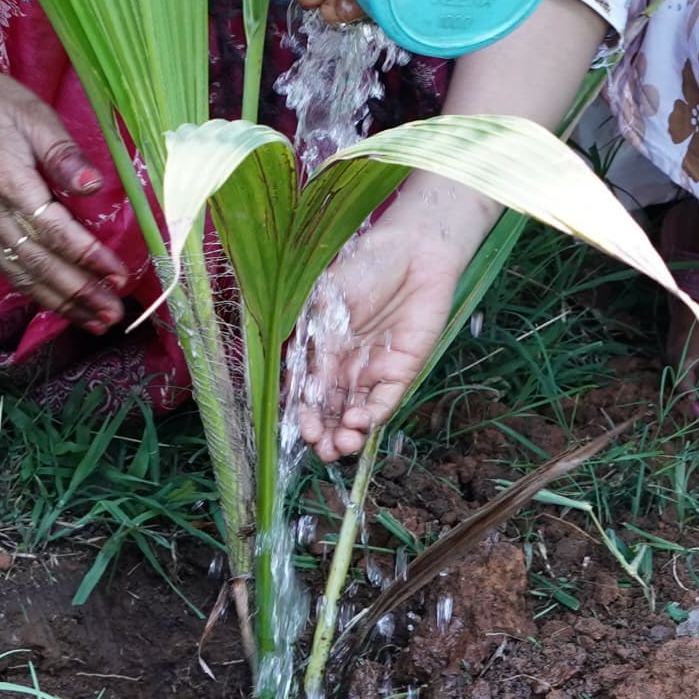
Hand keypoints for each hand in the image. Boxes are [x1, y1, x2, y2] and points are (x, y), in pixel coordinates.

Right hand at [0, 53, 136, 329]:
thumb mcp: (32, 115)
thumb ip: (63, 155)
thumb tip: (94, 187)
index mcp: (8, 183)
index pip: (55, 232)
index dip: (89, 258)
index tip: (119, 276)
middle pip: (39, 264)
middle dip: (79, 293)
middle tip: (113, 314)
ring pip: (22, 275)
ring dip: (60, 302)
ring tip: (94, 322)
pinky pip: (6, 269)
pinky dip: (34, 291)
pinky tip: (58, 303)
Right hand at [287, 180, 488, 459]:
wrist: (413, 251)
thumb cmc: (364, 265)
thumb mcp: (326, 296)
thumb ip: (307, 332)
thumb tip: (285, 367)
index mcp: (320, 351)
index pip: (306, 394)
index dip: (302, 416)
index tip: (300, 429)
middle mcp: (344, 367)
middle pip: (329, 412)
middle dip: (323, 435)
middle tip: (321, 447)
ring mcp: (373, 370)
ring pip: (355, 414)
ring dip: (347, 434)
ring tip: (342, 443)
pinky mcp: (402, 370)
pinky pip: (386, 401)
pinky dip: (373, 416)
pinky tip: (362, 421)